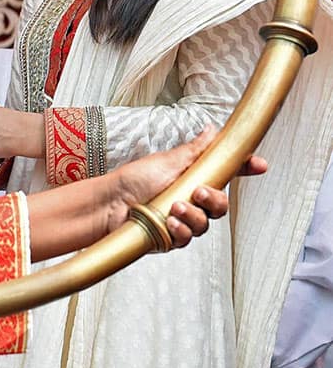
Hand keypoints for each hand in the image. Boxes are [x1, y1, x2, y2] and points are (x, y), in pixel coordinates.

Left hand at [107, 126, 266, 246]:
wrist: (109, 203)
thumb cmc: (134, 179)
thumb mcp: (168, 161)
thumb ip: (194, 151)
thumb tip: (213, 129)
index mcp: (194, 178)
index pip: (226, 174)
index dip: (245, 169)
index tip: (259, 164)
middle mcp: (192, 200)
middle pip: (221, 205)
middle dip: (215, 199)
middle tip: (199, 192)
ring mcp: (182, 220)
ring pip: (206, 223)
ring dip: (193, 216)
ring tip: (174, 207)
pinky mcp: (172, 238)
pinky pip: (188, 238)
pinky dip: (182, 230)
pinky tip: (170, 223)